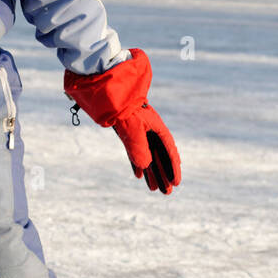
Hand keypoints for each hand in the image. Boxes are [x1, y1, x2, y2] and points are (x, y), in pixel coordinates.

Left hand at [64, 48, 180, 194]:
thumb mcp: (130, 128)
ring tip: (155, 189)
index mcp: (154, 124)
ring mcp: (136, 128)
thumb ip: (138, 147)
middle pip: (159, 154)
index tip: (176, 182)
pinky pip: (134, 149)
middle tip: (167, 193)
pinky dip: (136, 162)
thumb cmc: (118, 103)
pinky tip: (139, 175)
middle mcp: (148, 127)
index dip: (173, 166)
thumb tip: (145, 166)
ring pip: (147, 154)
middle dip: (164, 174)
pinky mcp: (124, 130)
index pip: (168, 149)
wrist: (101, 85)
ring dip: (151, 171)